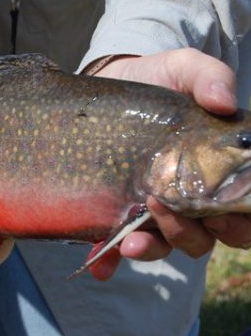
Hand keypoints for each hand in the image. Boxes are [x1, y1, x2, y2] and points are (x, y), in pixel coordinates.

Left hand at [91, 48, 249, 279]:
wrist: (106, 85)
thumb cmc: (154, 81)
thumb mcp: (181, 69)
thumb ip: (207, 77)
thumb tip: (226, 101)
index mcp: (211, 173)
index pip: (239, 213)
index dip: (239, 223)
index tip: (222, 214)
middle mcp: (184, 198)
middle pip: (200, 238)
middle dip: (188, 235)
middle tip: (165, 208)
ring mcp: (148, 208)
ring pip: (161, 245)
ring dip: (150, 248)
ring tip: (130, 240)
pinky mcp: (114, 209)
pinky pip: (113, 245)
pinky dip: (108, 259)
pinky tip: (99, 265)